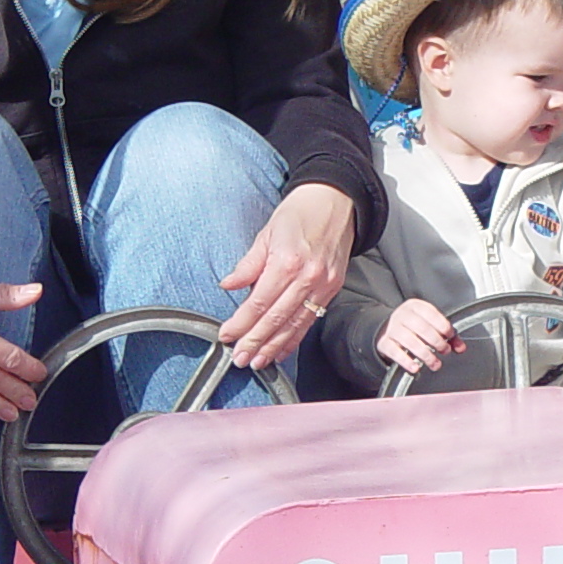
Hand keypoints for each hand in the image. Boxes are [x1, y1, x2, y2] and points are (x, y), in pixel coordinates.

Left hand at [219, 182, 356, 367]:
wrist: (335, 202)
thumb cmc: (301, 213)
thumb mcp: (267, 233)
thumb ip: (248, 264)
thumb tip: (228, 285)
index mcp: (287, 262)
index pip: (259, 302)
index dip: (241, 323)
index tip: (227, 335)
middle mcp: (307, 278)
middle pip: (276, 319)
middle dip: (255, 342)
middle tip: (240, 359)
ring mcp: (323, 286)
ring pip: (295, 326)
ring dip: (274, 347)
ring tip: (258, 361)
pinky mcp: (333, 289)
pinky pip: (311, 320)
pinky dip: (295, 338)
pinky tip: (282, 349)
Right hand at [375, 298, 460, 377]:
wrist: (387, 328)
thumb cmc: (414, 327)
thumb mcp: (430, 324)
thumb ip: (447, 335)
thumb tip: (460, 348)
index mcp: (415, 306)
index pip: (432, 314)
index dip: (443, 327)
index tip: (450, 337)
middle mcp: (402, 315)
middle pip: (422, 328)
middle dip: (437, 341)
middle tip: (444, 351)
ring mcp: (391, 328)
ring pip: (410, 341)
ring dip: (426, 354)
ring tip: (435, 363)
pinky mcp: (384, 342)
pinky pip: (395, 352)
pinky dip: (406, 361)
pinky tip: (416, 368)